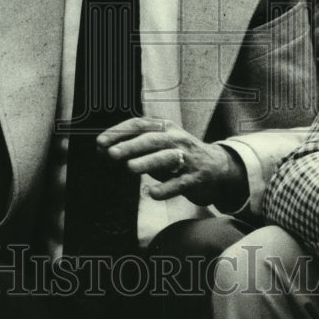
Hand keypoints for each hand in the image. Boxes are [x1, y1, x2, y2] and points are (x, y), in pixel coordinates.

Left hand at [96, 117, 246, 207]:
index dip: (119, 132)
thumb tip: (104, 152)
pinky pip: (179, 183)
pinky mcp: (196, 178)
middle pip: (152, 140)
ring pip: (166, 158)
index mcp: (165, 128)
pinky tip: (152, 193)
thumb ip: (135, 148)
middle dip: (131, 146)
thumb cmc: (179, 155)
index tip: (101, 142)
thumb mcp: (158, 146)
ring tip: (130, 169)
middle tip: (112, 154)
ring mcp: (188, 158)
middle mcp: (177, 139)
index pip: (139, 125)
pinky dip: (165, 189)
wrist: (217, 167)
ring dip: (147, 162)